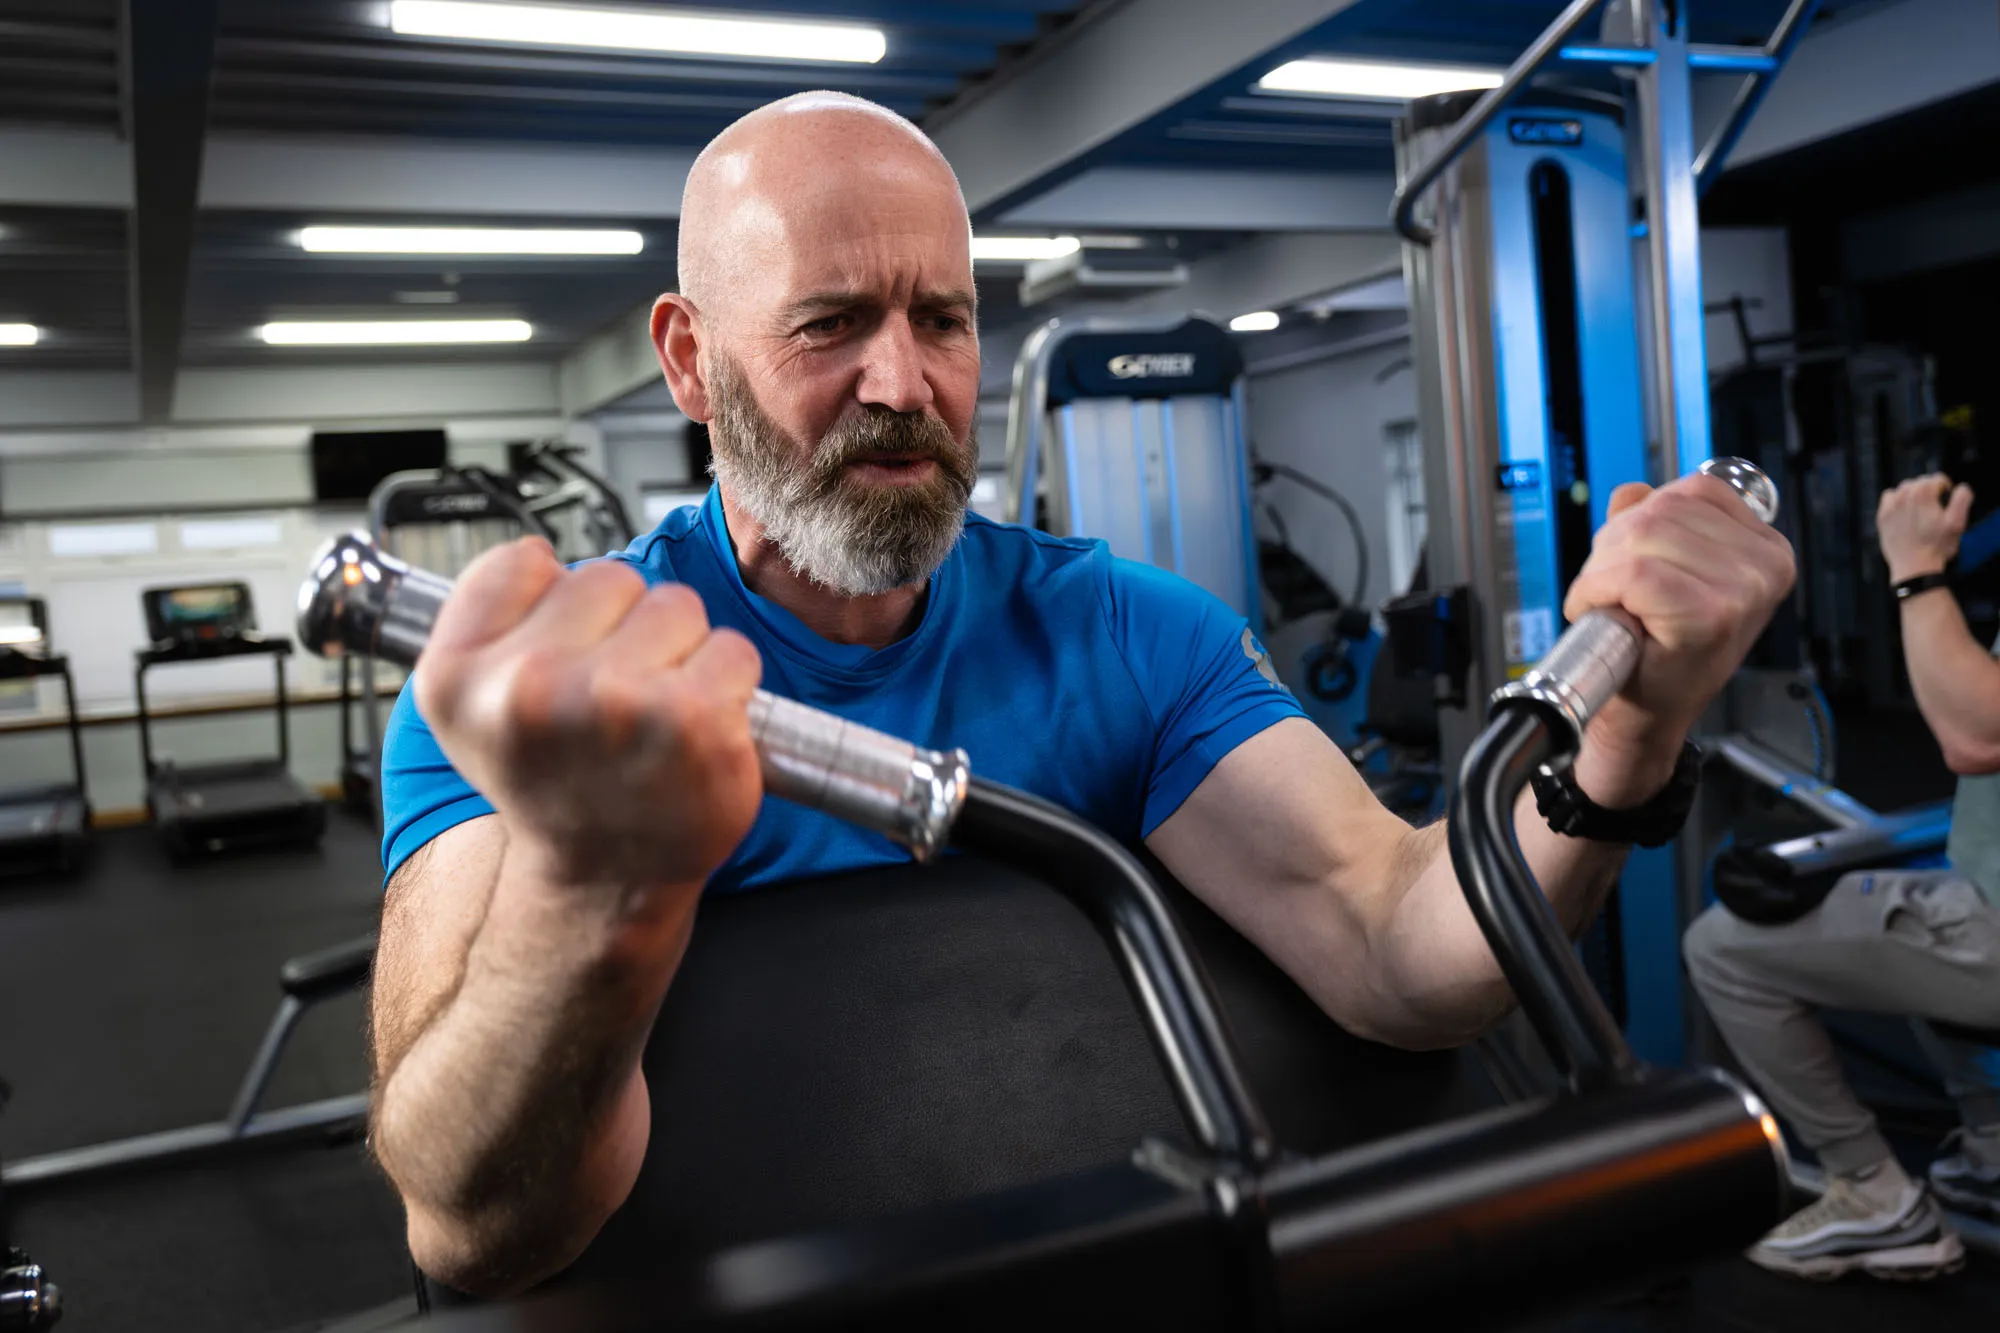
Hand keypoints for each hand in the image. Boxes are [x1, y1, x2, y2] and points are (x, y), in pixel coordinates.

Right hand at [413, 538, 763, 892]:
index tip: (555, 659)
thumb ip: (490, 613)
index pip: (523, 561)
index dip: (553, 605)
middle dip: (623, 627)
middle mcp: (529, 690)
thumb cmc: (555, 783)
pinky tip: (693, 735)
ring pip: (677, 606)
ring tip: (652, 719)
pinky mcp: (694, 721)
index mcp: (459, 677)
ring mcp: (615, 704)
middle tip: (610, 701)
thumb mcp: (472, 704)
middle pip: (611, 577)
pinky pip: (732, 649)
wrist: (608, 880)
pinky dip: (728, 685)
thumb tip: (540, 554)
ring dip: (679, 653)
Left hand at [1561, 475, 1796, 803]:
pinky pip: (1632, 574)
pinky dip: (1596, 590)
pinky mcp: (1710, 613)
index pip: (1694, 490)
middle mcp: (1764, 564)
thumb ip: (1652, 525)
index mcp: (1765, 547)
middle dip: (1614, 546)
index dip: (1643, 516)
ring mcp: (1742, 589)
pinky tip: (1600, 612)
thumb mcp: (1666, 573)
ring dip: (1601, 571)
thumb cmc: (1658, 650)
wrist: (1644, 714)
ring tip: (1610, 604)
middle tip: (1612, 590)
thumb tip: (1632, 492)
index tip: (1635, 560)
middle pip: (1660, 511)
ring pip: (1640, 537)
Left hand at [1877, 473, 1970, 582]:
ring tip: (1920, 510)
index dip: (1946, 489)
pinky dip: (1897, 500)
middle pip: (1920, 481)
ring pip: (1904, 488)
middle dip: (1929, 491)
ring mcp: (1891, 506)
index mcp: (1923, 493)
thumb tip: (1958, 488)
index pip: (1937, 478)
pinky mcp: (1882, 516)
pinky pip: (1889, 497)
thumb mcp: (1958, 522)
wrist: (1914, 567)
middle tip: (1934, 508)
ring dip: (1913, 494)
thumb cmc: (1937, 545)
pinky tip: (1904, 512)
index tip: (1946, 502)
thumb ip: (1962, 498)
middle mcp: (1904, 495)